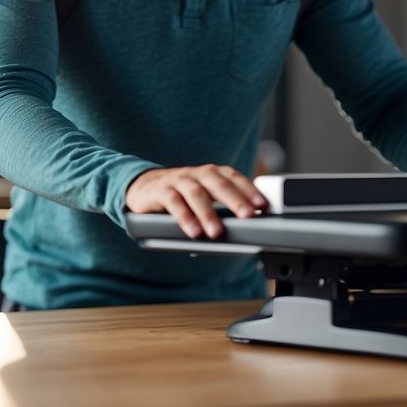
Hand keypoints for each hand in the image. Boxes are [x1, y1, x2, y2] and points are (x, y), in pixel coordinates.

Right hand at [125, 164, 265, 238]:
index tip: (262, 205)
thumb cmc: (182, 195)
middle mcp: (197, 174)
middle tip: (247, 216)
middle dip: (235, 199)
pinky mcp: (160, 191)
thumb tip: (251, 225)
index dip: (249, 190)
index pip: (234, 178)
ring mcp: (178, 180)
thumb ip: (224, 205)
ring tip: (217, 232)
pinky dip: (184, 217)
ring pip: (196, 193)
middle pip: (218, 183)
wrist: (144, 187)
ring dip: (208, 213)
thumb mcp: (205, 195)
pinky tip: (193, 232)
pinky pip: (173, 202)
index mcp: (212, 173)